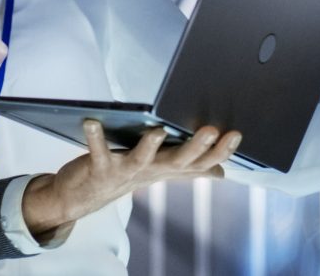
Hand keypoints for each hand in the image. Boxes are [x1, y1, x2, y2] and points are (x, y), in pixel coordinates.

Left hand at [21, 120, 239, 237]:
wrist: (83, 197)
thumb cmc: (124, 175)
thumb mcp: (160, 171)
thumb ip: (189, 169)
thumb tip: (221, 172)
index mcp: (167, 168)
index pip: (200, 163)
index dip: (219, 152)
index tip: (236, 134)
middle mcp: (150, 172)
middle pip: (178, 162)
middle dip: (196, 148)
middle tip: (211, 130)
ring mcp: (125, 172)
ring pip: (141, 160)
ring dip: (150, 146)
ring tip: (158, 130)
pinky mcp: (99, 168)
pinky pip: (97, 151)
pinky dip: (95, 137)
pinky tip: (92, 121)